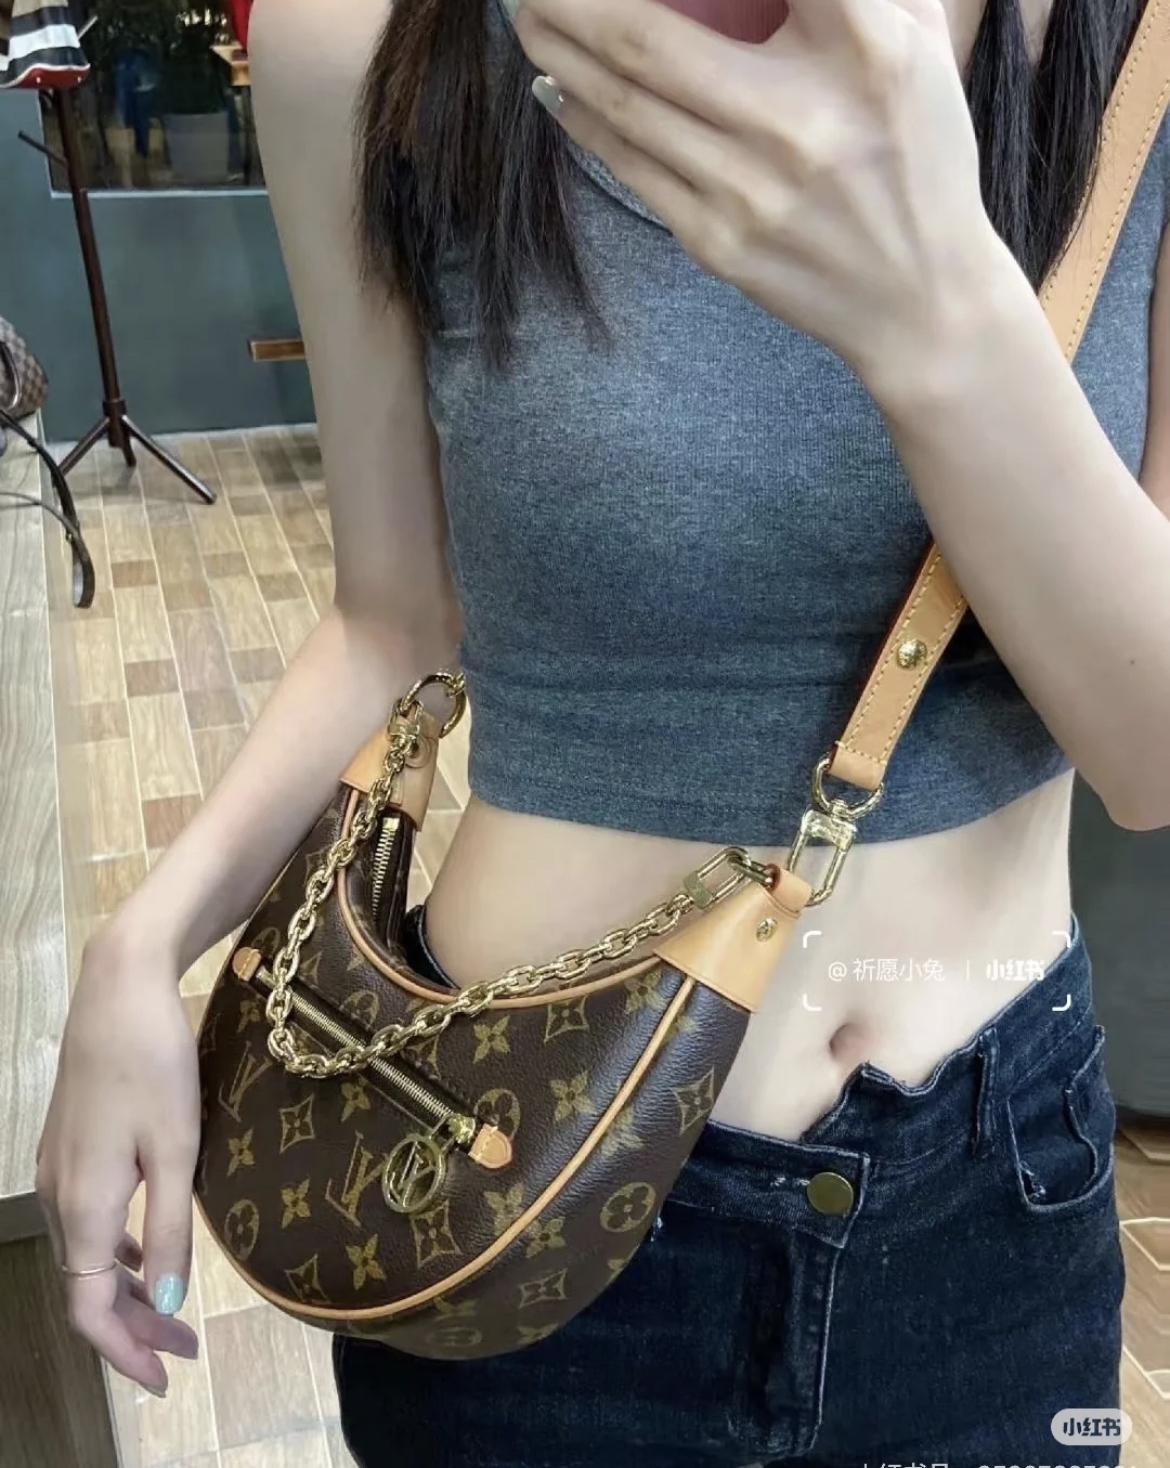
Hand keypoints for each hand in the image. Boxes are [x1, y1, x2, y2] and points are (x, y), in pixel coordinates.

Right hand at [36, 922, 201, 1394]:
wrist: (120, 986)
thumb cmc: (155, 1062)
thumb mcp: (177, 1148)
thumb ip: (171, 1228)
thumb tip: (170, 1300)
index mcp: (83, 1204)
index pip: (89, 1308)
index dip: (125, 1351)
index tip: (166, 1378)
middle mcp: (57, 1195)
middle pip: (86, 1288)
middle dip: (133, 1327)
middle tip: (185, 1351)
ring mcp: (56, 1168)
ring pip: (86, 1255)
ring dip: (127, 1289)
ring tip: (176, 1311)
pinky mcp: (67, 1144)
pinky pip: (86, 1220)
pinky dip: (117, 1249)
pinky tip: (148, 1247)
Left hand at [508, 0, 1010, 385]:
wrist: (918, 300)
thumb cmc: (918, 156)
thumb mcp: (917, 46)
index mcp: (867, 50)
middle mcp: (800, 120)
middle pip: (648, 39)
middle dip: (573, 2)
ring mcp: (750, 189)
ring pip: (624, 105)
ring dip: (561, 53)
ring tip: (528, 19)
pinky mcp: (718, 241)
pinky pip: (632, 166)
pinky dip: (585, 120)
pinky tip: (559, 89)